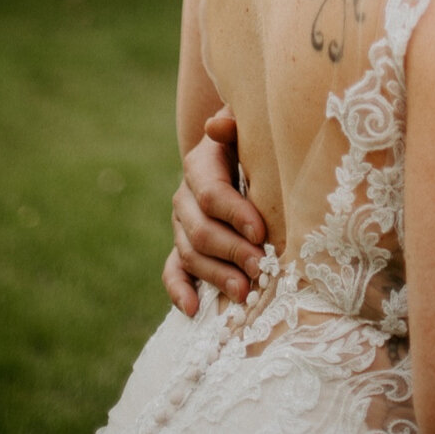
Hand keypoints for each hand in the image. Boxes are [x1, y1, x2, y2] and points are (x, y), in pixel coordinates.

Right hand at [163, 110, 267, 313]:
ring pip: (190, 254)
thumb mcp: (249, 125)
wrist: (238, 149)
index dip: (235, 214)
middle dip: (231, 251)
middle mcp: (185, 197)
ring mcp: (181, 224)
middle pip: (201, 230)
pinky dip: (180, 290)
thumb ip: (235, 125)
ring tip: (244, 293)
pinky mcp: (181, 246)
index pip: (212, 194)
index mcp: (201, 165)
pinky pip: (172, 270)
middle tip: (260, 268)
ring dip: (216, 276)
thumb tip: (217, 125)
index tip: (262, 233)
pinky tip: (194, 308)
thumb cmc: (254, 138)